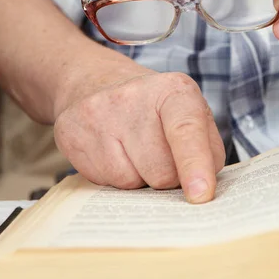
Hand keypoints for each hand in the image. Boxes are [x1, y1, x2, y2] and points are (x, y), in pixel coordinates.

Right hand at [53, 70, 224, 203]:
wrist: (96, 83)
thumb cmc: (156, 109)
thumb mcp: (192, 115)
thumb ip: (208, 151)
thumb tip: (200, 190)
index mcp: (173, 90)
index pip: (186, 130)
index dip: (194, 165)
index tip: (201, 195)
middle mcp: (133, 97)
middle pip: (162, 172)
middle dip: (169, 177)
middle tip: (162, 155)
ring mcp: (97, 115)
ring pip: (131, 183)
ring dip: (140, 178)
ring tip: (135, 151)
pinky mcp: (70, 134)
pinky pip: (104, 183)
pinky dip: (116, 177)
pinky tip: (114, 153)